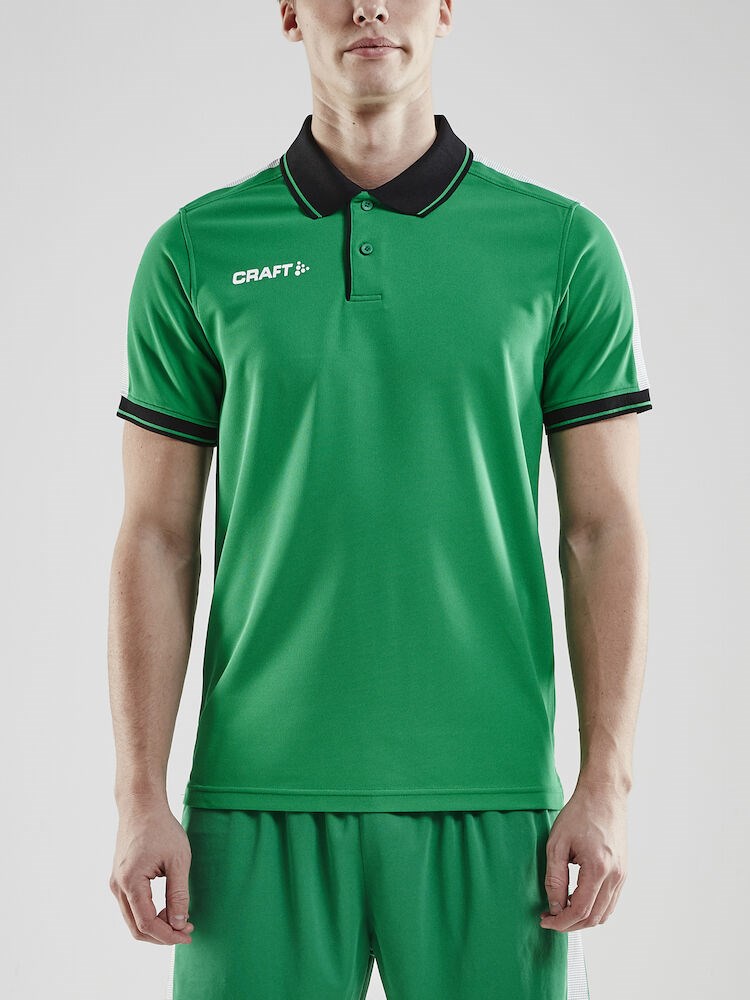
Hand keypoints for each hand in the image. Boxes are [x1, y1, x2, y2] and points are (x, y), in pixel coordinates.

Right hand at [109, 801, 194, 944]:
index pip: (146, 923)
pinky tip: (167, 908)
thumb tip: (178, 923)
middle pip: (136, 928)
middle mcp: (117, 886)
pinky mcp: (119, 879)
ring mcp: (115, 883)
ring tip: (180, 919)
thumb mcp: (178, 860)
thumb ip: (178, 893)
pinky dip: (148, 914)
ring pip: (132, 919)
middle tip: (186, 930)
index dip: (167, 935)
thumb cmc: (162, 828)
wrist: (141, 806)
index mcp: (130, 881)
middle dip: (162, 935)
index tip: (188, 934)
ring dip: (155, 926)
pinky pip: (131, 907)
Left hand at [539, 780, 627, 930]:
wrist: (604, 795)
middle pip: (593, 918)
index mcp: (598, 868)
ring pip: (604, 914)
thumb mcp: (557, 844)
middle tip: (550, 919)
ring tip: (561, 911)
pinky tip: (577, 901)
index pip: (580, 910)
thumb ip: (554, 878)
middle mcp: (615, 876)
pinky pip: (611, 902)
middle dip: (570, 924)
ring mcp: (622, 875)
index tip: (545, 920)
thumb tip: (554, 906)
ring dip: (583, 920)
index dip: (561, 921)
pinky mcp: (623, 872)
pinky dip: (595, 909)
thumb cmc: (579, 814)